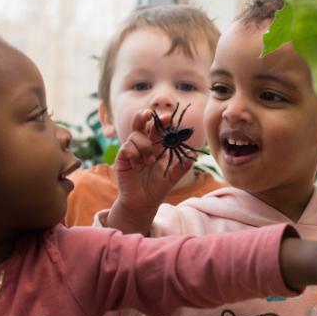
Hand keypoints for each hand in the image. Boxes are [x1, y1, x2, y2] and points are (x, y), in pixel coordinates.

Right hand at [108, 110, 194, 234]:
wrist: (143, 202)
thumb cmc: (157, 187)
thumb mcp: (173, 176)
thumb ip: (182, 165)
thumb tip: (195, 154)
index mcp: (155, 145)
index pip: (157, 128)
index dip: (161, 121)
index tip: (168, 118)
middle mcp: (142, 144)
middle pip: (141, 123)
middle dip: (144, 116)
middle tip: (149, 113)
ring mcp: (131, 150)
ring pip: (135, 135)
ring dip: (144, 146)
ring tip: (149, 161)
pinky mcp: (122, 158)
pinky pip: (126, 147)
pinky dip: (134, 154)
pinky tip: (138, 165)